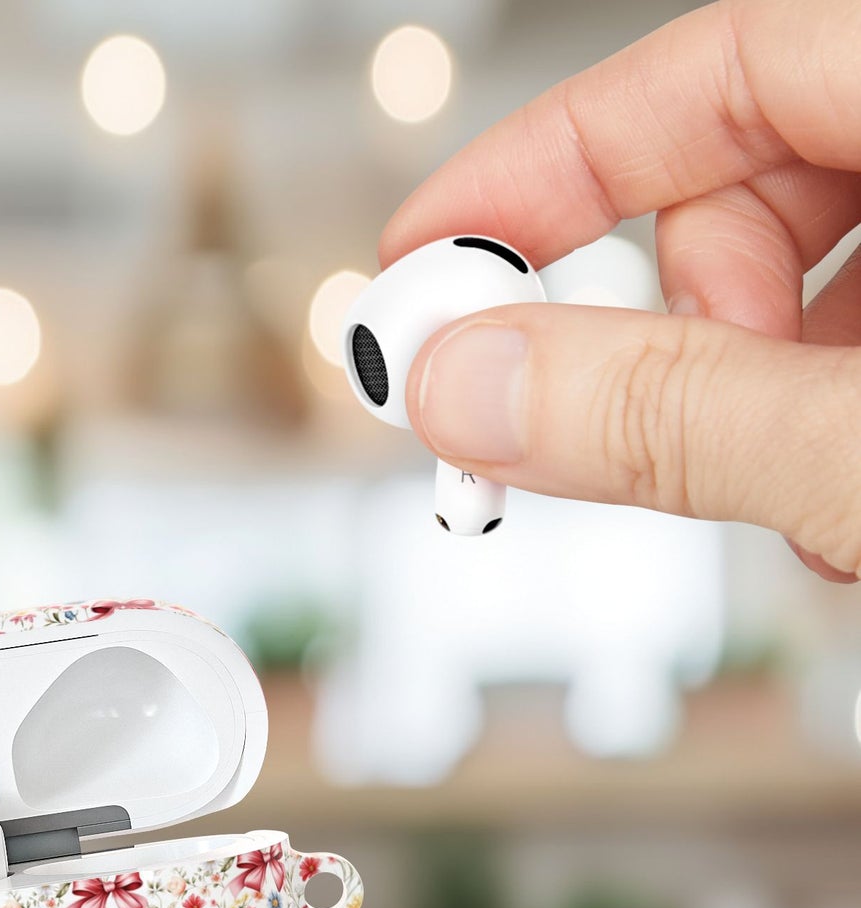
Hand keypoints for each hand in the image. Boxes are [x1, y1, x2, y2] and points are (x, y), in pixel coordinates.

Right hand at [381, 0, 860, 579]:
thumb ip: (674, 414)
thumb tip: (473, 389)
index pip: (712, 64)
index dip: (546, 163)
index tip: (430, 260)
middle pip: (742, 181)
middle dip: (656, 318)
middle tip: (603, 421)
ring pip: (792, 281)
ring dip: (730, 395)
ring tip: (774, 494)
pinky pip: (846, 345)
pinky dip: (798, 422)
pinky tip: (823, 502)